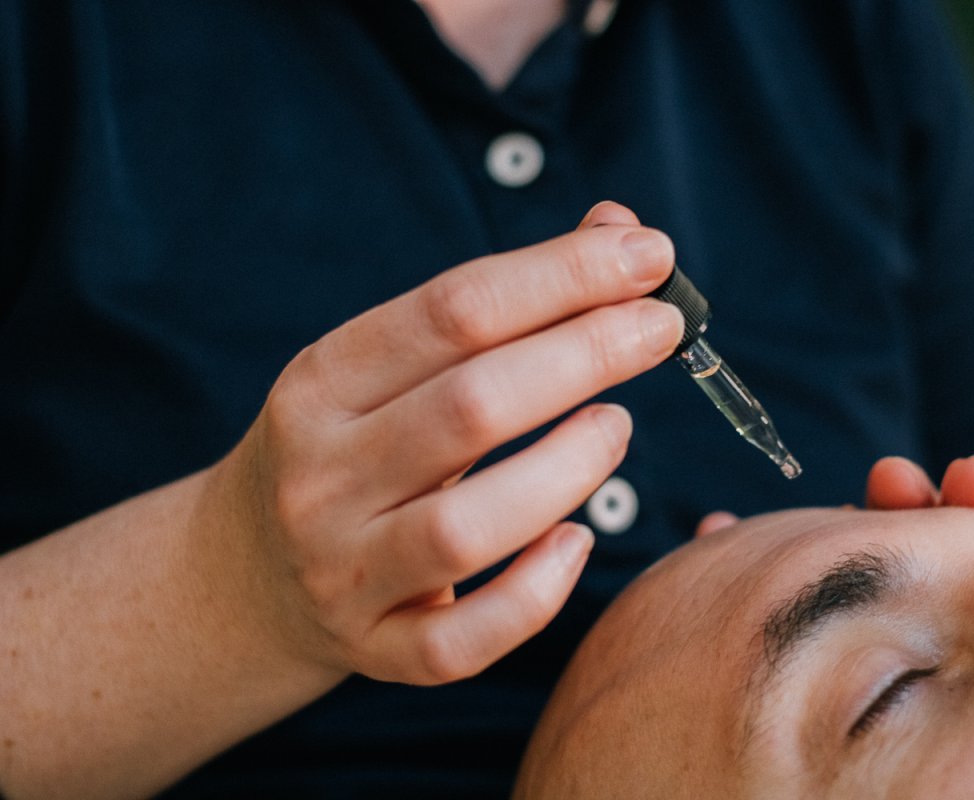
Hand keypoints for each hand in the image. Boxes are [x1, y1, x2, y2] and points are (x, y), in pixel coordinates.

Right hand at [195, 201, 683, 684]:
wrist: (249, 572)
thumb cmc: (350, 447)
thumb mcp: (389, 367)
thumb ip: (500, 305)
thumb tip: (619, 233)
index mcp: (321, 384)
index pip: (453, 312)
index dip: (564, 277)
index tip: (649, 256)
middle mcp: (320, 476)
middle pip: (470, 407)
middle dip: (586, 355)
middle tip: (662, 328)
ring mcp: (343, 572)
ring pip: (467, 529)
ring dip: (568, 469)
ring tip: (617, 427)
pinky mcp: (374, 649)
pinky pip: (462, 642)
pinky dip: (536, 593)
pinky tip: (576, 541)